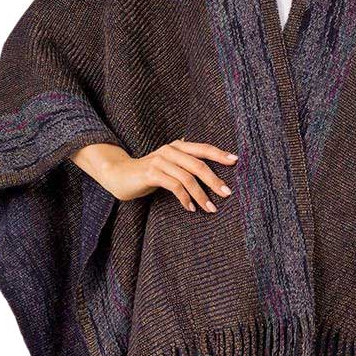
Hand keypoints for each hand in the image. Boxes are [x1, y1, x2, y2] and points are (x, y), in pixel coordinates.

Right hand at [71, 139, 237, 211]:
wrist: (119, 175)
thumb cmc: (148, 173)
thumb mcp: (169, 166)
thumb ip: (185, 164)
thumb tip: (208, 167)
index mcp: (177, 147)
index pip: (203, 148)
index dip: (219, 154)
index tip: (236, 161)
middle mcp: (170, 151)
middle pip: (198, 164)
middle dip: (215, 180)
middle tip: (227, 194)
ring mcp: (160, 161)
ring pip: (188, 178)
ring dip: (202, 195)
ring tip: (211, 208)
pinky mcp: (152, 173)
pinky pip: (174, 186)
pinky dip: (185, 198)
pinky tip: (191, 208)